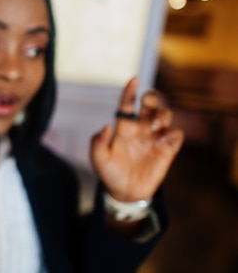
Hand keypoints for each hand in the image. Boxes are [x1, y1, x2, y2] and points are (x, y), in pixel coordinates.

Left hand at [90, 77, 183, 201]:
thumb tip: (105, 126)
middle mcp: (141, 128)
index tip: (133, 79)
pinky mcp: (167, 149)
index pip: (128, 104)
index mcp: (124, 127)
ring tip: (154, 126)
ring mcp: (155, 137)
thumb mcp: (99, 160)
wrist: (126, 193)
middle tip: (147, 104)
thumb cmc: (111, 174)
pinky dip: (172, 133)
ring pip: (165, 115)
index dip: (130, 91)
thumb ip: (97, 143)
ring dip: (162, 115)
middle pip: (150, 104)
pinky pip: (176, 134)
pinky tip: (162, 140)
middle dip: (152, 97)